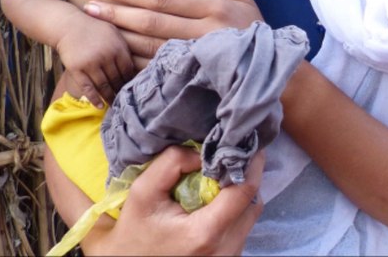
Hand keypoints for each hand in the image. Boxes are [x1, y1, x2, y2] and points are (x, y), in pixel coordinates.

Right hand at [55, 20, 135, 106]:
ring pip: (103, 86)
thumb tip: (136, 65)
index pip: (128, 70)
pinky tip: (100, 106)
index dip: (130, 81)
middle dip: (121, 91)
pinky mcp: (77, 69)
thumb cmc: (93, 28)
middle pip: (117, 79)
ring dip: (110, 97)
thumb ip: (124, 47)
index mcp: (117, 46)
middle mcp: (105, 56)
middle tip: (124, 102)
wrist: (68, 25)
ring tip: (114, 106)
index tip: (132, 90)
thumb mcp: (113, 32)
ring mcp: (90, 63)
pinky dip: (94, 99)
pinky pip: (87, 88)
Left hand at [83, 0, 262, 63]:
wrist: (275, 75)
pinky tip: (114, 59)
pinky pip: (159, 73)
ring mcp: (198, 59)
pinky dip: (136, 67)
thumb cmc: (255, 30)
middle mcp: (204, 33)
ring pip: (151, 49)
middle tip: (88, 7)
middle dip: (117, 14)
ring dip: (120, 39)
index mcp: (213, 9)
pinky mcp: (194, 80)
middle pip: (151, 23)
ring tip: (94, 30)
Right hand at [83, 146, 264, 255]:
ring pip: (250, 215)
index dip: (250, 163)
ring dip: (240, 193)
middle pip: (253, 202)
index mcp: (205, 232)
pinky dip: (235, 209)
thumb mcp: (143, 192)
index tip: (248, 141)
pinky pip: (242, 227)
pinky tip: (216, 200)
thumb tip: (201, 152)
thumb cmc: (135, 233)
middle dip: (245, 175)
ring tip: (221, 176)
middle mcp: (225, 248)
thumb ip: (171, 164)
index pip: (243, 192)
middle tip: (231, 155)